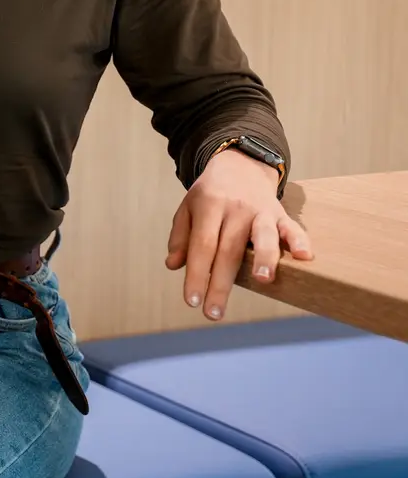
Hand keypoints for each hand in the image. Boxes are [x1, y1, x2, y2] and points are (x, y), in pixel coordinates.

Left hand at [165, 147, 313, 320]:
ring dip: (265, 257)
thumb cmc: (210, 195)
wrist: (239, 164)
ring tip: (263, 280)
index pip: (201, 245)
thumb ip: (180, 236)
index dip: (196, 274)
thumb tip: (173, 265)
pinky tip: (304, 257)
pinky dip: (300, 241)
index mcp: (209, 206)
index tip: (191, 301)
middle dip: (221, 284)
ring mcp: (260, 210)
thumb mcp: (188, 208)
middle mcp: (235, 209)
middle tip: (213, 313)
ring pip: (263, 236)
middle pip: (229, 250)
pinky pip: (292, 227)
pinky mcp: (280, 213)